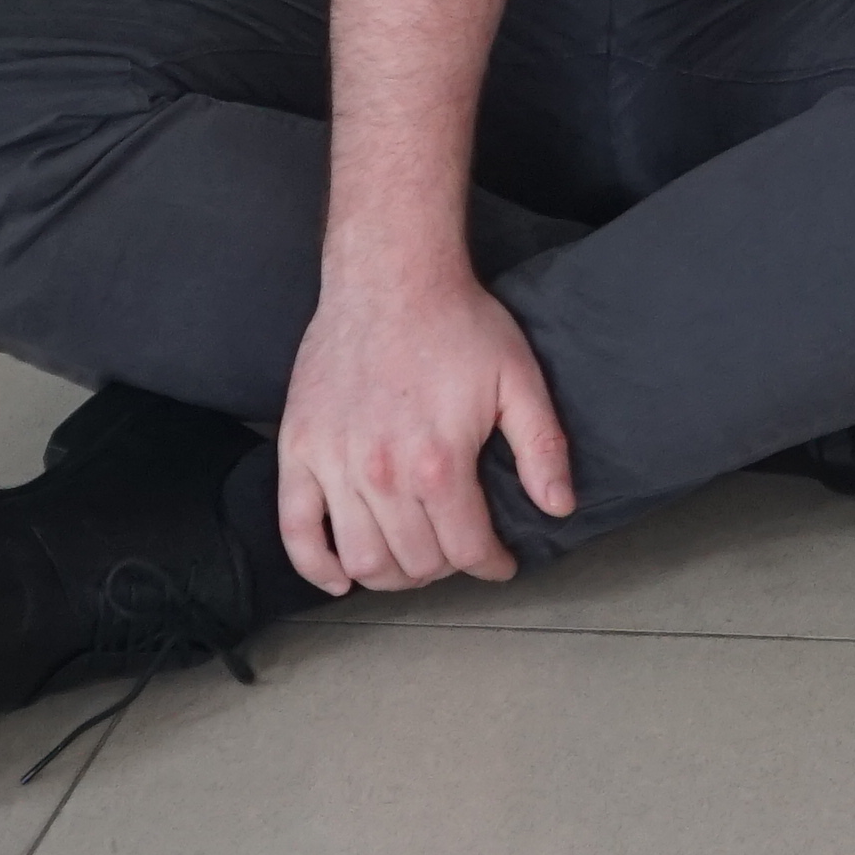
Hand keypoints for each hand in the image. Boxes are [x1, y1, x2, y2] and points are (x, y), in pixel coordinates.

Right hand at [273, 255, 571, 593]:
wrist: (390, 278)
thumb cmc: (458, 324)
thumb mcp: (519, 379)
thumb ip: (542, 449)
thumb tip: (559, 508)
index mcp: (439, 462)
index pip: (467, 549)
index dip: (491, 565)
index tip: (501, 563)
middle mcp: (382, 473)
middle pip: (416, 562)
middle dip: (446, 569)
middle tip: (459, 550)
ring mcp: (334, 464)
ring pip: (362, 559)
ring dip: (392, 576)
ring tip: (414, 562)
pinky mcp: (298, 450)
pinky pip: (295, 529)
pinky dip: (316, 566)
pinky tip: (340, 577)